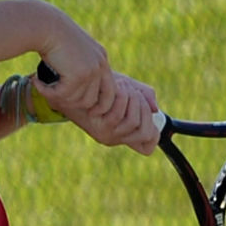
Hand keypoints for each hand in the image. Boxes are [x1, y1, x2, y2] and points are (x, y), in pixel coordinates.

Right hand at [36, 18, 115, 117]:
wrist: (44, 25)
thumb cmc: (51, 35)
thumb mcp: (70, 52)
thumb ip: (76, 68)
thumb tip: (72, 93)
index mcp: (101, 59)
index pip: (110, 91)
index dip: (100, 105)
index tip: (85, 111)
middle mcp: (100, 65)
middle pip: (93, 100)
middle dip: (74, 105)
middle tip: (54, 99)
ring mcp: (91, 70)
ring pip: (77, 101)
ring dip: (58, 98)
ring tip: (43, 86)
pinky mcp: (78, 75)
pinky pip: (63, 95)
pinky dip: (47, 92)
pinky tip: (36, 82)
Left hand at [38, 68, 160, 154]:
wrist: (71, 79)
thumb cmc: (99, 83)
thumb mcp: (125, 89)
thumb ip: (143, 96)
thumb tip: (154, 109)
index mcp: (121, 132)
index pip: (147, 146)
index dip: (154, 133)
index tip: (149, 114)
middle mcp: (114, 138)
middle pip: (146, 130)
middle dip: (142, 105)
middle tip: (129, 90)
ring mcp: (107, 135)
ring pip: (134, 122)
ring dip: (132, 100)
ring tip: (120, 86)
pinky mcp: (99, 128)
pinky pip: (120, 115)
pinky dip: (122, 98)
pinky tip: (115, 86)